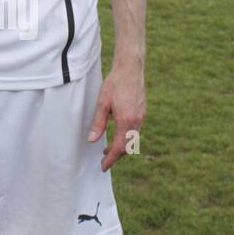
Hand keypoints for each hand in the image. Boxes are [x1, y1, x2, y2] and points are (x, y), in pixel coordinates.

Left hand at [86, 56, 145, 171]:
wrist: (131, 68)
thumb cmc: (115, 83)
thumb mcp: (102, 104)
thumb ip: (98, 123)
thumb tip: (92, 140)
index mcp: (126, 121)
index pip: (120, 147)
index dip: (111, 159)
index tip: (103, 166)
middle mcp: (137, 121)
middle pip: (128, 146)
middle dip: (116, 155)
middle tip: (104, 159)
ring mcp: (141, 116)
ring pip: (133, 139)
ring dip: (121, 146)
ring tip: (108, 148)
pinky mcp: (142, 111)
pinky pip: (135, 130)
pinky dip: (126, 137)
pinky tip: (117, 133)